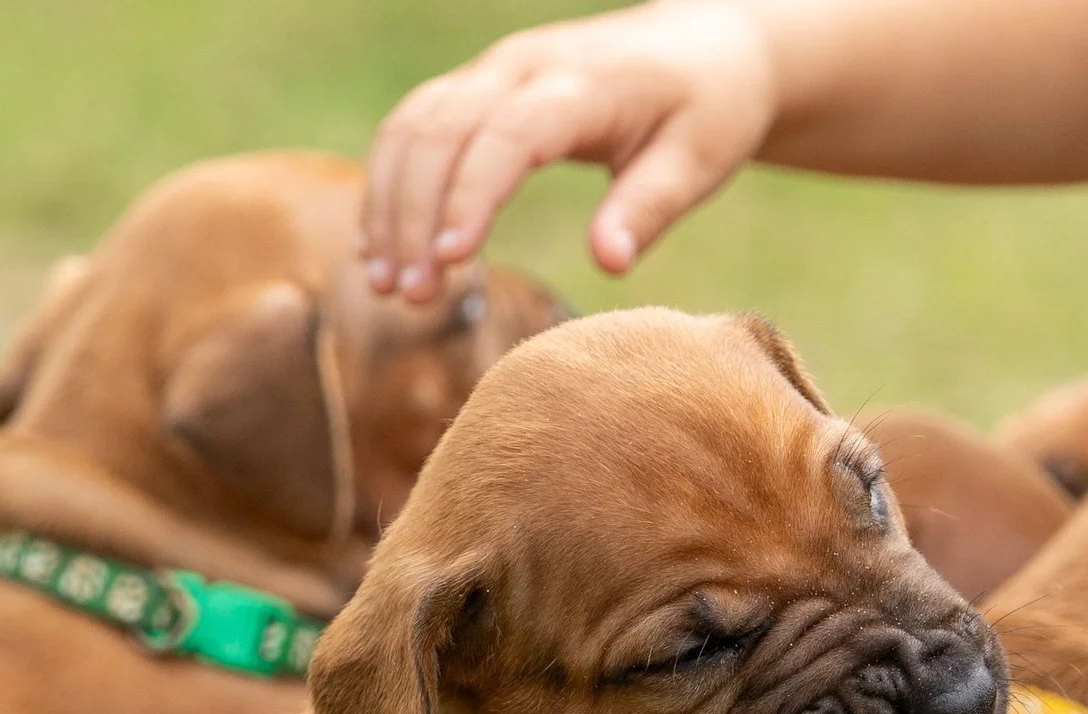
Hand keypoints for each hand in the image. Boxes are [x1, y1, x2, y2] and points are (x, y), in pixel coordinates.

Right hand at [363, 1, 776, 302]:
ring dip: (388, 204)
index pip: (510, 134)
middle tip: (408, 297)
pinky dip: (390, 185)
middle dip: (413, 214)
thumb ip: (649, 208)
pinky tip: (379, 249)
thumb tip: (609, 262)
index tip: (452, 259)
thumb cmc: (708, 106)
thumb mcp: (698, 160)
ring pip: (413, 126)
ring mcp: (493, 71)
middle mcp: (523, 66)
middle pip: (440, 130)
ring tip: (385, 286)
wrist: (703, 43)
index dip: (474, 193)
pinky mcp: (478, 87)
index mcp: (581, 83)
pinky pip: (414, 126)